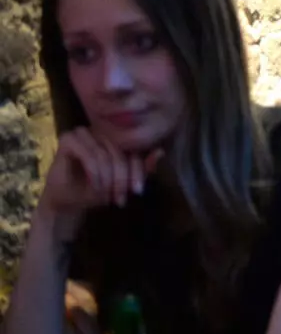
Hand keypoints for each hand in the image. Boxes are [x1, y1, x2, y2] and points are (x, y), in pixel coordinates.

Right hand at [39, 129, 162, 222]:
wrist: (66, 201)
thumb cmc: (94, 190)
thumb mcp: (124, 181)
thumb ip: (141, 168)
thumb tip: (161, 152)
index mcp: (116, 138)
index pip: (135, 149)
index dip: (138, 170)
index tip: (138, 191)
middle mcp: (101, 131)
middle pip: (121, 152)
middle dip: (122, 177)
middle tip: (121, 198)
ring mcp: (83, 133)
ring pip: (105, 153)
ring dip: (107, 177)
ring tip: (106, 195)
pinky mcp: (68, 139)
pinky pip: (89, 155)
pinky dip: (94, 173)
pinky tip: (94, 186)